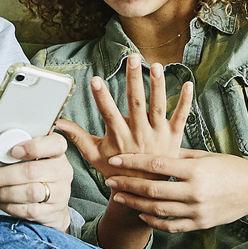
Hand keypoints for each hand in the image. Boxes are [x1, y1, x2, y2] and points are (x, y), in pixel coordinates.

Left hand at [0, 131, 74, 231]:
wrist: (52, 206)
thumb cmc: (33, 177)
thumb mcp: (23, 162)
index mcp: (57, 151)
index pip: (55, 144)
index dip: (34, 146)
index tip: (13, 151)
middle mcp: (62, 170)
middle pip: (32, 171)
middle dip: (1, 176)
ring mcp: (61, 192)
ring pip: (30, 192)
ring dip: (2, 192)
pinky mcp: (53, 212)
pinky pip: (29, 209)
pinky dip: (9, 206)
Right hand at [56, 54, 191, 171]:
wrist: (143, 190)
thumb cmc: (116, 170)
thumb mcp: (94, 155)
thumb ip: (77, 136)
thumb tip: (58, 123)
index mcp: (119, 136)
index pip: (108, 113)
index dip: (101, 97)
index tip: (94, 80)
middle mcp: (139, 134)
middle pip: (136, 102)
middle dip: (134, 79)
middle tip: (132, 58)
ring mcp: (158, 135)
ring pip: (158, 106)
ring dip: (158, 85)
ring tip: (156, 66)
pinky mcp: (173, 137)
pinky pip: (181, 117)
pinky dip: (186, 102)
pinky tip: (189, 84)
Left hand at [105, 147, 247, 232]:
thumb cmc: (231, 167)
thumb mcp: (206, 156)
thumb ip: (180, 156)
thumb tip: (156, 151)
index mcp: (195, 170)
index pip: (156, 165)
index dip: (132, 163)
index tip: (115, 160)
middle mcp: (194, 191)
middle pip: (152, 190)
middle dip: (127, 185)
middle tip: (110, 181)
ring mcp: (197, 210)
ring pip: (157, 210)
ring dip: (135, 204)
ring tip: (119, 198)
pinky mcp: (201, 224)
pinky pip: (171, 226)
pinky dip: (154, 221)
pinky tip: (142, 215)